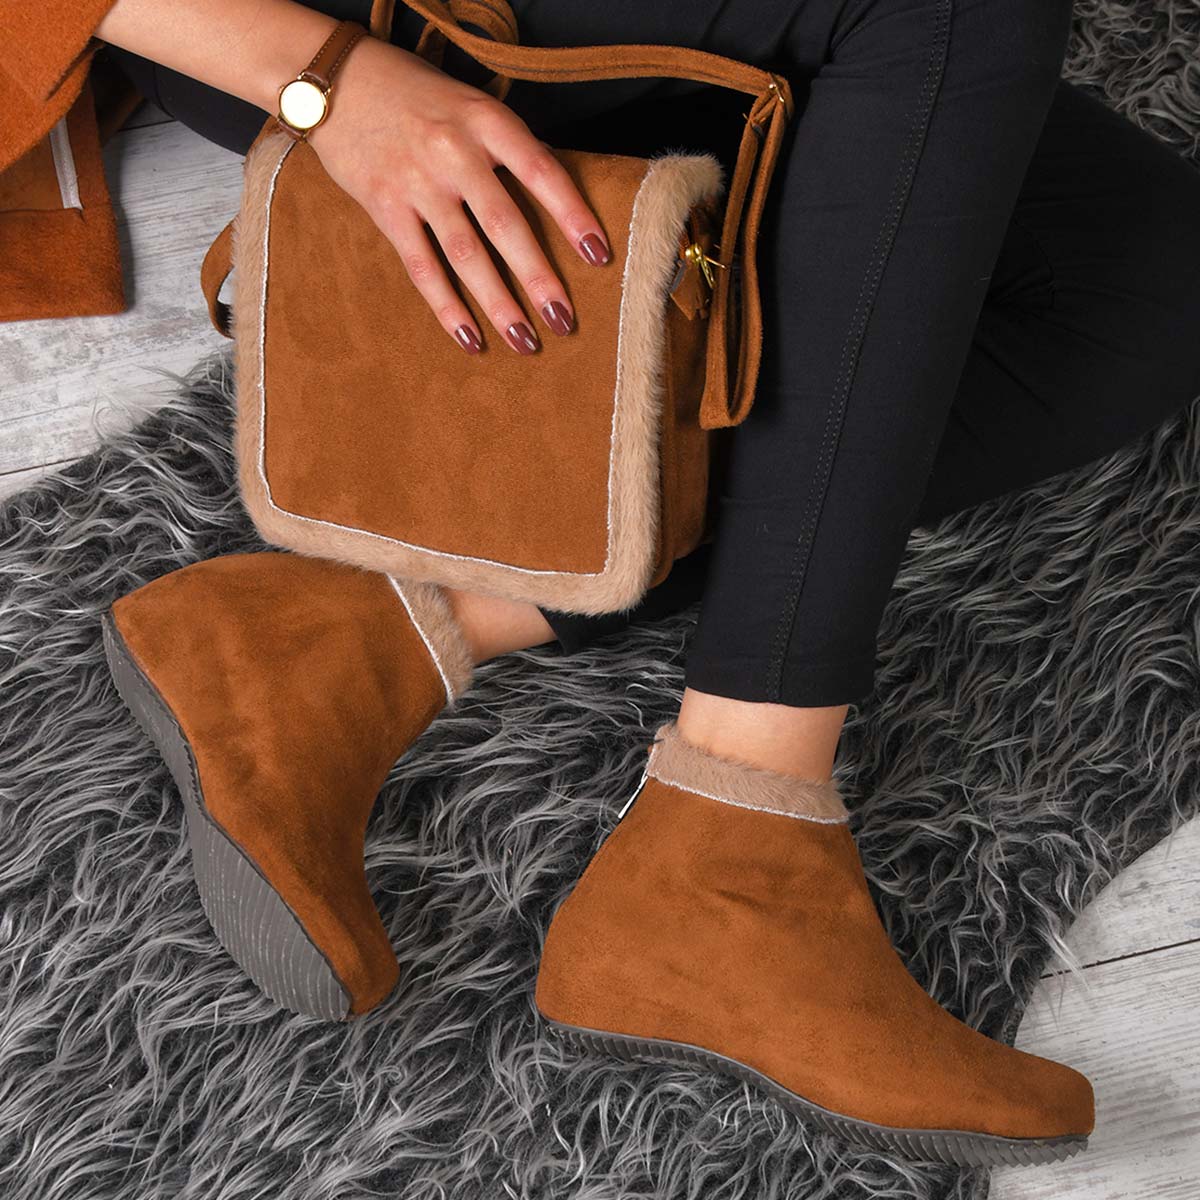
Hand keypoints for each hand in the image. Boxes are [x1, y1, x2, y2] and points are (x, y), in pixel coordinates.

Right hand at [308, 36, 610, 355]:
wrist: (338, 79)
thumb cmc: (419, 96)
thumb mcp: (471, 105)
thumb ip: (507, 149)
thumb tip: (555, 204)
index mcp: (486, 120)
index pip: (542, 171)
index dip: (574, 216)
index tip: (599, 257)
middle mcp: (454, 151)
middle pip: (506, 225)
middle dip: (539, 279)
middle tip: (565, 321)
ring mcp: (418, 181)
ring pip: (466, 255)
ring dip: (499, 304)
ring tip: (525, 342)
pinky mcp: (385, 206)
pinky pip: (422, 267)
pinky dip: (446, 307)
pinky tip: (469, 338)